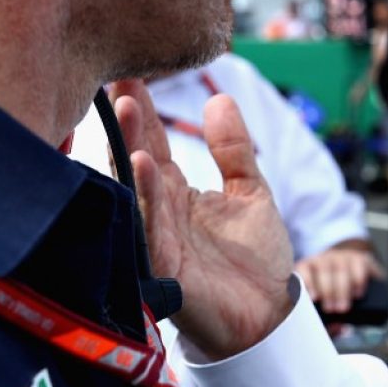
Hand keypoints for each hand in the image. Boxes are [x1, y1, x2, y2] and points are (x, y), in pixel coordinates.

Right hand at [112, 80, 294, 359]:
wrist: (269, 316)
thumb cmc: (256, 262)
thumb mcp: (252, 193)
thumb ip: (235, 150)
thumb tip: (220, 100)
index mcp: (176, 193)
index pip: (153, 142)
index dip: (144, 109)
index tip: (133, 69)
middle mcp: (159, 211)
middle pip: (136, 156)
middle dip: (127, 119)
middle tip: (118, 77)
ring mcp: (157, 236)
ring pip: (134, 186)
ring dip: (129, 146)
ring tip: (125, 105)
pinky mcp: (162, 264)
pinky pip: (149, 224)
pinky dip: (144, 194)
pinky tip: (142, 163)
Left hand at [294, 240, 384, 316]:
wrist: (356, 271)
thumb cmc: (334, 294)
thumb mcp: (325, 305)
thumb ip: (327, 319)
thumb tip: (337, 327)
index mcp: (307, 269)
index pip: (302, 271)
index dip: (306, 283)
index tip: (311, 298)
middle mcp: (323, 260)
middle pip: (323, 272)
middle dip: (327, 292)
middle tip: (331, 309)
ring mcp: (341, 257)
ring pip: (340, 270)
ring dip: (341, 290)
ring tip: (343, 308)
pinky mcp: (359, 257)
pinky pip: (357, 266)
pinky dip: (358, 281)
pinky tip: (357, 294)